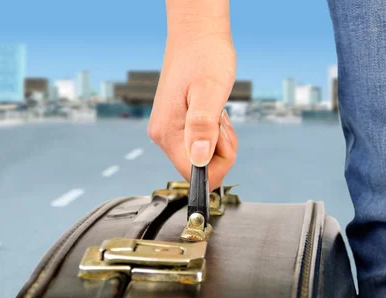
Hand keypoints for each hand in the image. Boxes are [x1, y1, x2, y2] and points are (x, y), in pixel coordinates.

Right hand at [148, 32, 237, 190]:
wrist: (197, 35)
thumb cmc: (205, 56)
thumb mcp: (210, 91)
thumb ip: (203, 126)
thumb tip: (200, 160)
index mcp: (168, 133)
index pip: (194, 174)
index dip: (217, 164)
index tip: (222, 135)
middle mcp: (163, 135)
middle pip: (199, 168)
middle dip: (220, 150)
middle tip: (221, 118)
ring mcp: (170, 130)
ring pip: (202, 157)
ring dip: (219, 140)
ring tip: (217, 111)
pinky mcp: (178, 125)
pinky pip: (201, 144)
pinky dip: (214, 132)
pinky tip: (213, 111)